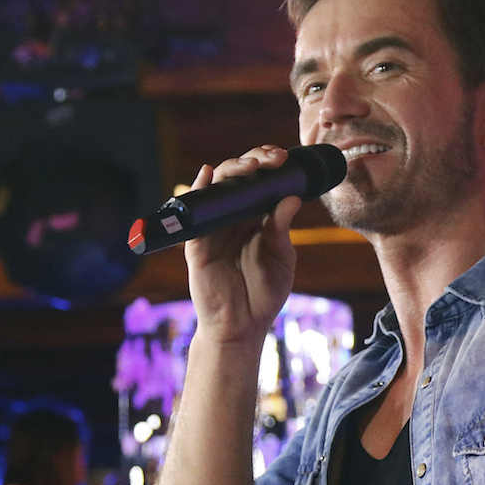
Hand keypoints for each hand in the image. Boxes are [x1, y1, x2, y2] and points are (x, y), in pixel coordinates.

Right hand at [183, 145, 301, 350]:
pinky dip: (199, 190)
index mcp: (257, 216)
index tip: (284, 158)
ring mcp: (214, 226)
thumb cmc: (264, 293)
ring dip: (232, 169)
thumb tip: (290, 197)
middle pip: (238, 176)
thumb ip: (281, 229)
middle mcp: (234, 216)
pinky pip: (194, 212)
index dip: (269, 163)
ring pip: (217, 187)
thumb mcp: (281, 259)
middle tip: (273, 159)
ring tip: (250, 166)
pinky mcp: (197, 242)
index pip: (260, 180)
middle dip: (255, 160)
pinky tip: (207, 176)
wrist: (242, 327)